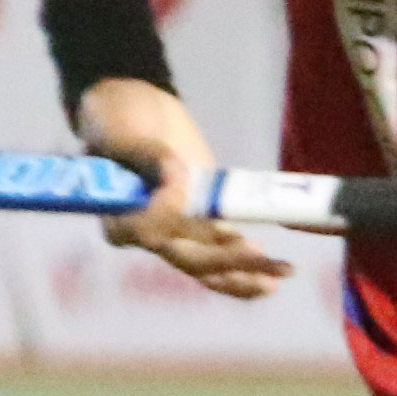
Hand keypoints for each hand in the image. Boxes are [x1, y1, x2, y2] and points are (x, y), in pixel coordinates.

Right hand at [78, 77, 294, 297]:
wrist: (140, 118)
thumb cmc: (121, 120)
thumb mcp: (124, 130)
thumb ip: (148, 155)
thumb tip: (178, 175)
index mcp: (116, 212)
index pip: (144, 230)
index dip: (170, 223)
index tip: (195, 198)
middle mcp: (143, 232)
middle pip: (183, 255)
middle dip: (224, 260)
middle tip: (260, 254)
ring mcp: (173, 234)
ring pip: (206, 266)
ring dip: (242, 274)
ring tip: (280, 275)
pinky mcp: (198, 228)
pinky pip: (219, 256)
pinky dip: (244, 269)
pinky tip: (272, 277)